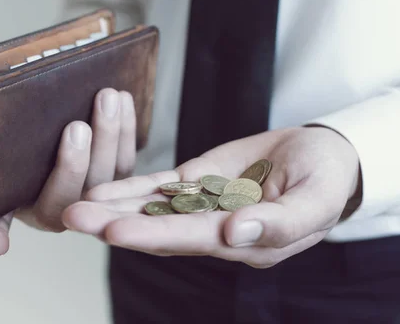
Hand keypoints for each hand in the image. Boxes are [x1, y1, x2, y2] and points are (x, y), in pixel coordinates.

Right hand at [0, 88, 136, 256]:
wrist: (18, 159)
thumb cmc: (0, 181)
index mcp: (47, 216)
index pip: (63, 196)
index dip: (72, 164)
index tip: (76, 127)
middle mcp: (79, 207)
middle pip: (98, 177)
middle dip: (103, 137)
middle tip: (103, 99)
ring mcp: (101, 193)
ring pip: (117, 165)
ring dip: (118, 128)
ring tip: (114, 95)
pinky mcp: (115, 177)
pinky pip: (127, 155)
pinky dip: (127, 126)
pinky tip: (124, 98)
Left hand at [62, 126, 360, 267]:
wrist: (321, 156)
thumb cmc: (327, 179)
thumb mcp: (317, 199)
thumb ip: (281, 221)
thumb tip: (236, 233)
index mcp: (245, 242)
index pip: (192, 240)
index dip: (154, 236)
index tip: (114, 231)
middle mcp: (215, 230)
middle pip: (160, 230)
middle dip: (116, 224)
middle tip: (73, 217)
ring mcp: (203, 206)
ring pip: (153, 210)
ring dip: (114, 206)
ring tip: (76, 204)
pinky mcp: (197, 183)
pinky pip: (160, 188)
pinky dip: (132, 189)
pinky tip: (101, 190)